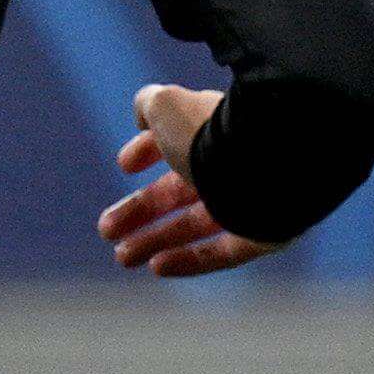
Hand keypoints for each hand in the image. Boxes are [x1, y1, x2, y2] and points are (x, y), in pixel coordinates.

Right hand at [97, 84, 275, 279]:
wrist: (267, 162)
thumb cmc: (212, 132)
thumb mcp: (166, 107)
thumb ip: (148, 105)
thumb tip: (142, 117)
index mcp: (215, 128)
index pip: (179, 140)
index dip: (146, 151)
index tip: (123, 167)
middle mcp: (234, 162)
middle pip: (181, 191)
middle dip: (139, 211)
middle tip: (106, 230)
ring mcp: (251, 200)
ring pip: (197, 225)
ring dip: (156, 241)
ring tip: (122, 258)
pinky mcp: (264, 234)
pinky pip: (222, 252)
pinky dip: (189, 260)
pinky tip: (157, 267)